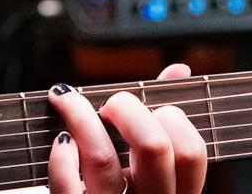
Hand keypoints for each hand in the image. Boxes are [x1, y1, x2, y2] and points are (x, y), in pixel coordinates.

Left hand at [45, 64, 207, 193]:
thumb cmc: (113, 186)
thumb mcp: (146, 164)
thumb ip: (160, 118)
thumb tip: (178, 69)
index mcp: (173, 191)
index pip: (191, 152)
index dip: (172, 119)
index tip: (148, 107)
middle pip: (154, 147)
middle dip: (129, 108)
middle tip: (110, 104)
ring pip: (103, 159)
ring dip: (81, 117)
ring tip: (67, 102)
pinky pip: (67, 183)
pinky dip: (60, 155)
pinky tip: (60, 141)